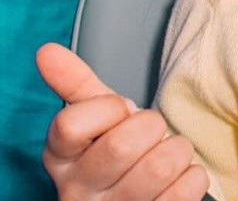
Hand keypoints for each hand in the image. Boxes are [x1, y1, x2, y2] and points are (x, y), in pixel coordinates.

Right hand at [36, 43, 209, 199]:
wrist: (136, 198)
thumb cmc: (114, 150)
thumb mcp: (93, 115)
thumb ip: (73, 82)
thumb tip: (45, 50)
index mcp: (60, 157)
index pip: (70, 124)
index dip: (107, 110)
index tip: (119, 112)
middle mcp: (78, 192)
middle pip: (119, 147)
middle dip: (150, 126)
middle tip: (151, 131)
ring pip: (157, 168)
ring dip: (176, 150)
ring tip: (167, 153)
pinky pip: (183, 192)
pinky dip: (192, 176)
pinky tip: (179, 177)